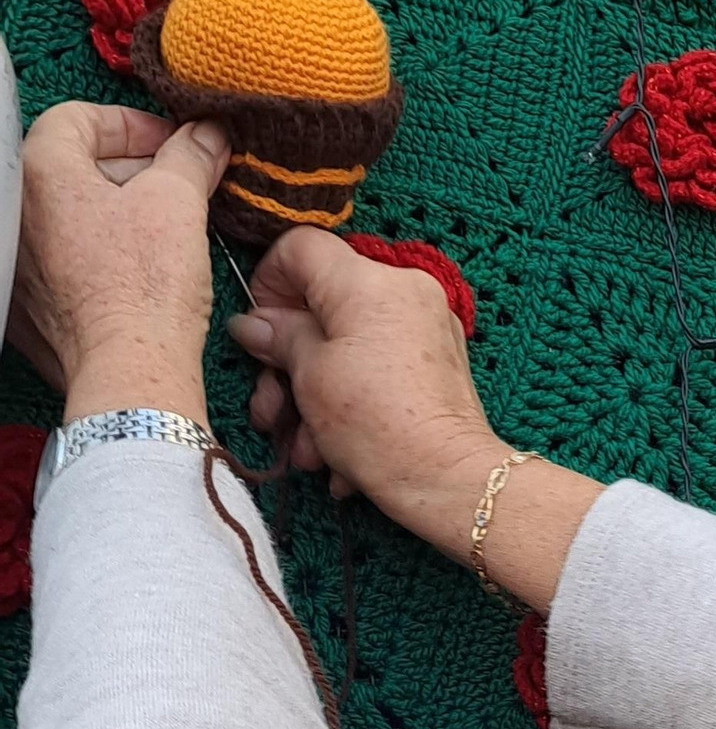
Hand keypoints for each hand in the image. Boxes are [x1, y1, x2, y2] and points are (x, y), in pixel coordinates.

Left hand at [12, 102, 229, 420]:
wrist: (130, 372)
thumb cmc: (145, 287)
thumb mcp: (178, 202)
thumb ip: (190, 156)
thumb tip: (206, 134)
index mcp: (40, 173)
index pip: (78, 119)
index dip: (133, 125)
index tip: (173, 145)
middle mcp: (16, 214)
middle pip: (74, 167)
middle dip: (132, 169)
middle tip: (180, 185)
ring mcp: (20, 265)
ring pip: (73, 217)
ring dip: (119, 213)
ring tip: (169, 230)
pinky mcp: (31, 308)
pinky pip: (67, 262)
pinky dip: (102, 256)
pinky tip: (141, 272)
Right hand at [229, 226, 511, 548]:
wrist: (449, 481)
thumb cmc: (378, 426)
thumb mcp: (310, 377)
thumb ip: (279, 337)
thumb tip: (252, 323)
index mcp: (369, 281)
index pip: (301, 247)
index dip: (268, 283)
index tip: (259, 331)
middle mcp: (404, 292)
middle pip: (323, 307)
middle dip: (287, 365)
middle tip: (270, 411)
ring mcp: (426, 329)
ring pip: (347, 348)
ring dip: (314, 401)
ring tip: (303, 453)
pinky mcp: (437, 366)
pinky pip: (379, 371)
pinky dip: (352, 408)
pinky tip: (335, 459)